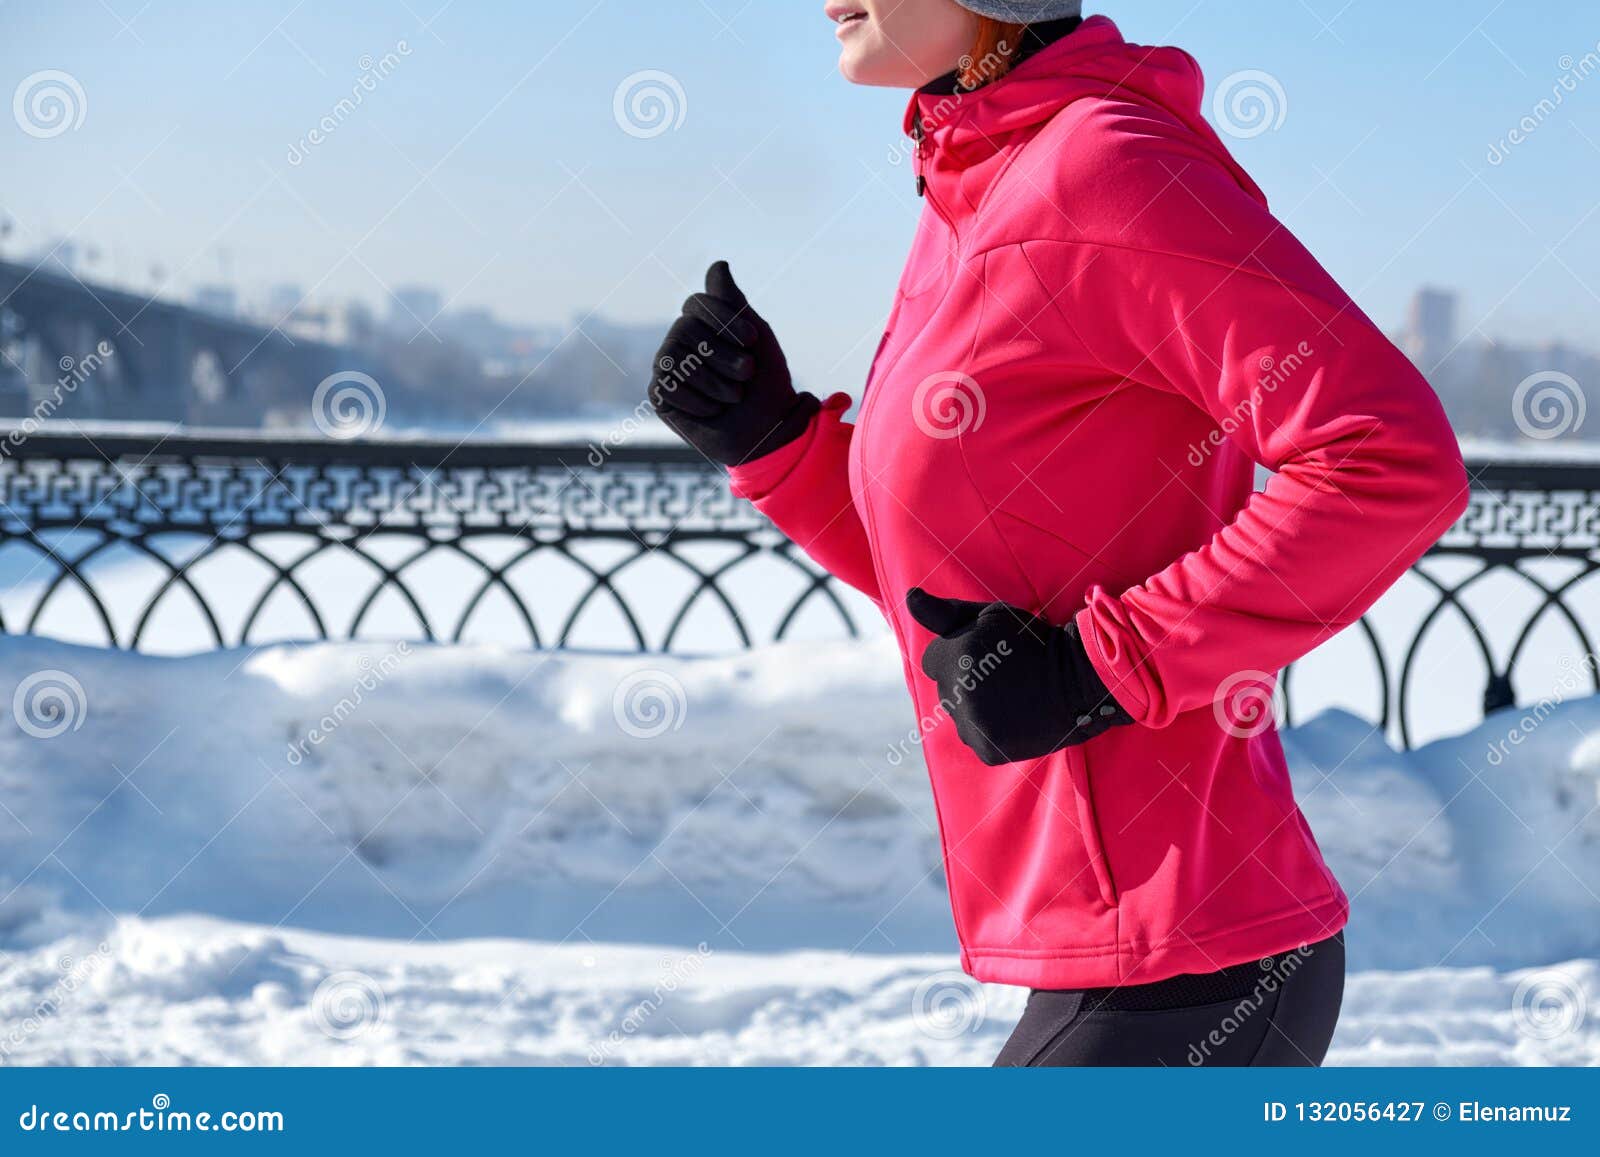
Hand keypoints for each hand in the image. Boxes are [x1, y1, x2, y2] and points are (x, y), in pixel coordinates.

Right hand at [649, 261, 819, 466]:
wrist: (767, 430)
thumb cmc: (765, 382)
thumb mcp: (756, 334)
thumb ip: (733, 302)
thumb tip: (718, 264)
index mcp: (701, 323)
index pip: (696, 303)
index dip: (724, 319)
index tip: (753, 340)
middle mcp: (679, 341)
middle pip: (684, 329)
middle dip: (722, 354)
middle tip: (746, 374)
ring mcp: (666, 367)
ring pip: (674, 358)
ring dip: (714, 381)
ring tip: (733, 396)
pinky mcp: (659, 396)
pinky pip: (667, 386)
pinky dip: (699, 401)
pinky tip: (713, 411)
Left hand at [906, 588, 1131, 765]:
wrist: (1080, 681)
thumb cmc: (1033, 642)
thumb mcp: (991, 616)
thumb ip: (945, 613)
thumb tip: (909, 599)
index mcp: (957, 657)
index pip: (932, 661)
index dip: (958, 656)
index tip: (987, 655)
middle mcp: (960, 693)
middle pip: (945, 690)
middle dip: (965, 682)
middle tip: (1005, 677)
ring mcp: (974, 725)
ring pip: (959, 717)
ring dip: (976, 709)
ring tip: (1012, 698)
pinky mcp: (988, 750)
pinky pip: (976, 739)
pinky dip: (991, 732)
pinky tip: (1015, 718)